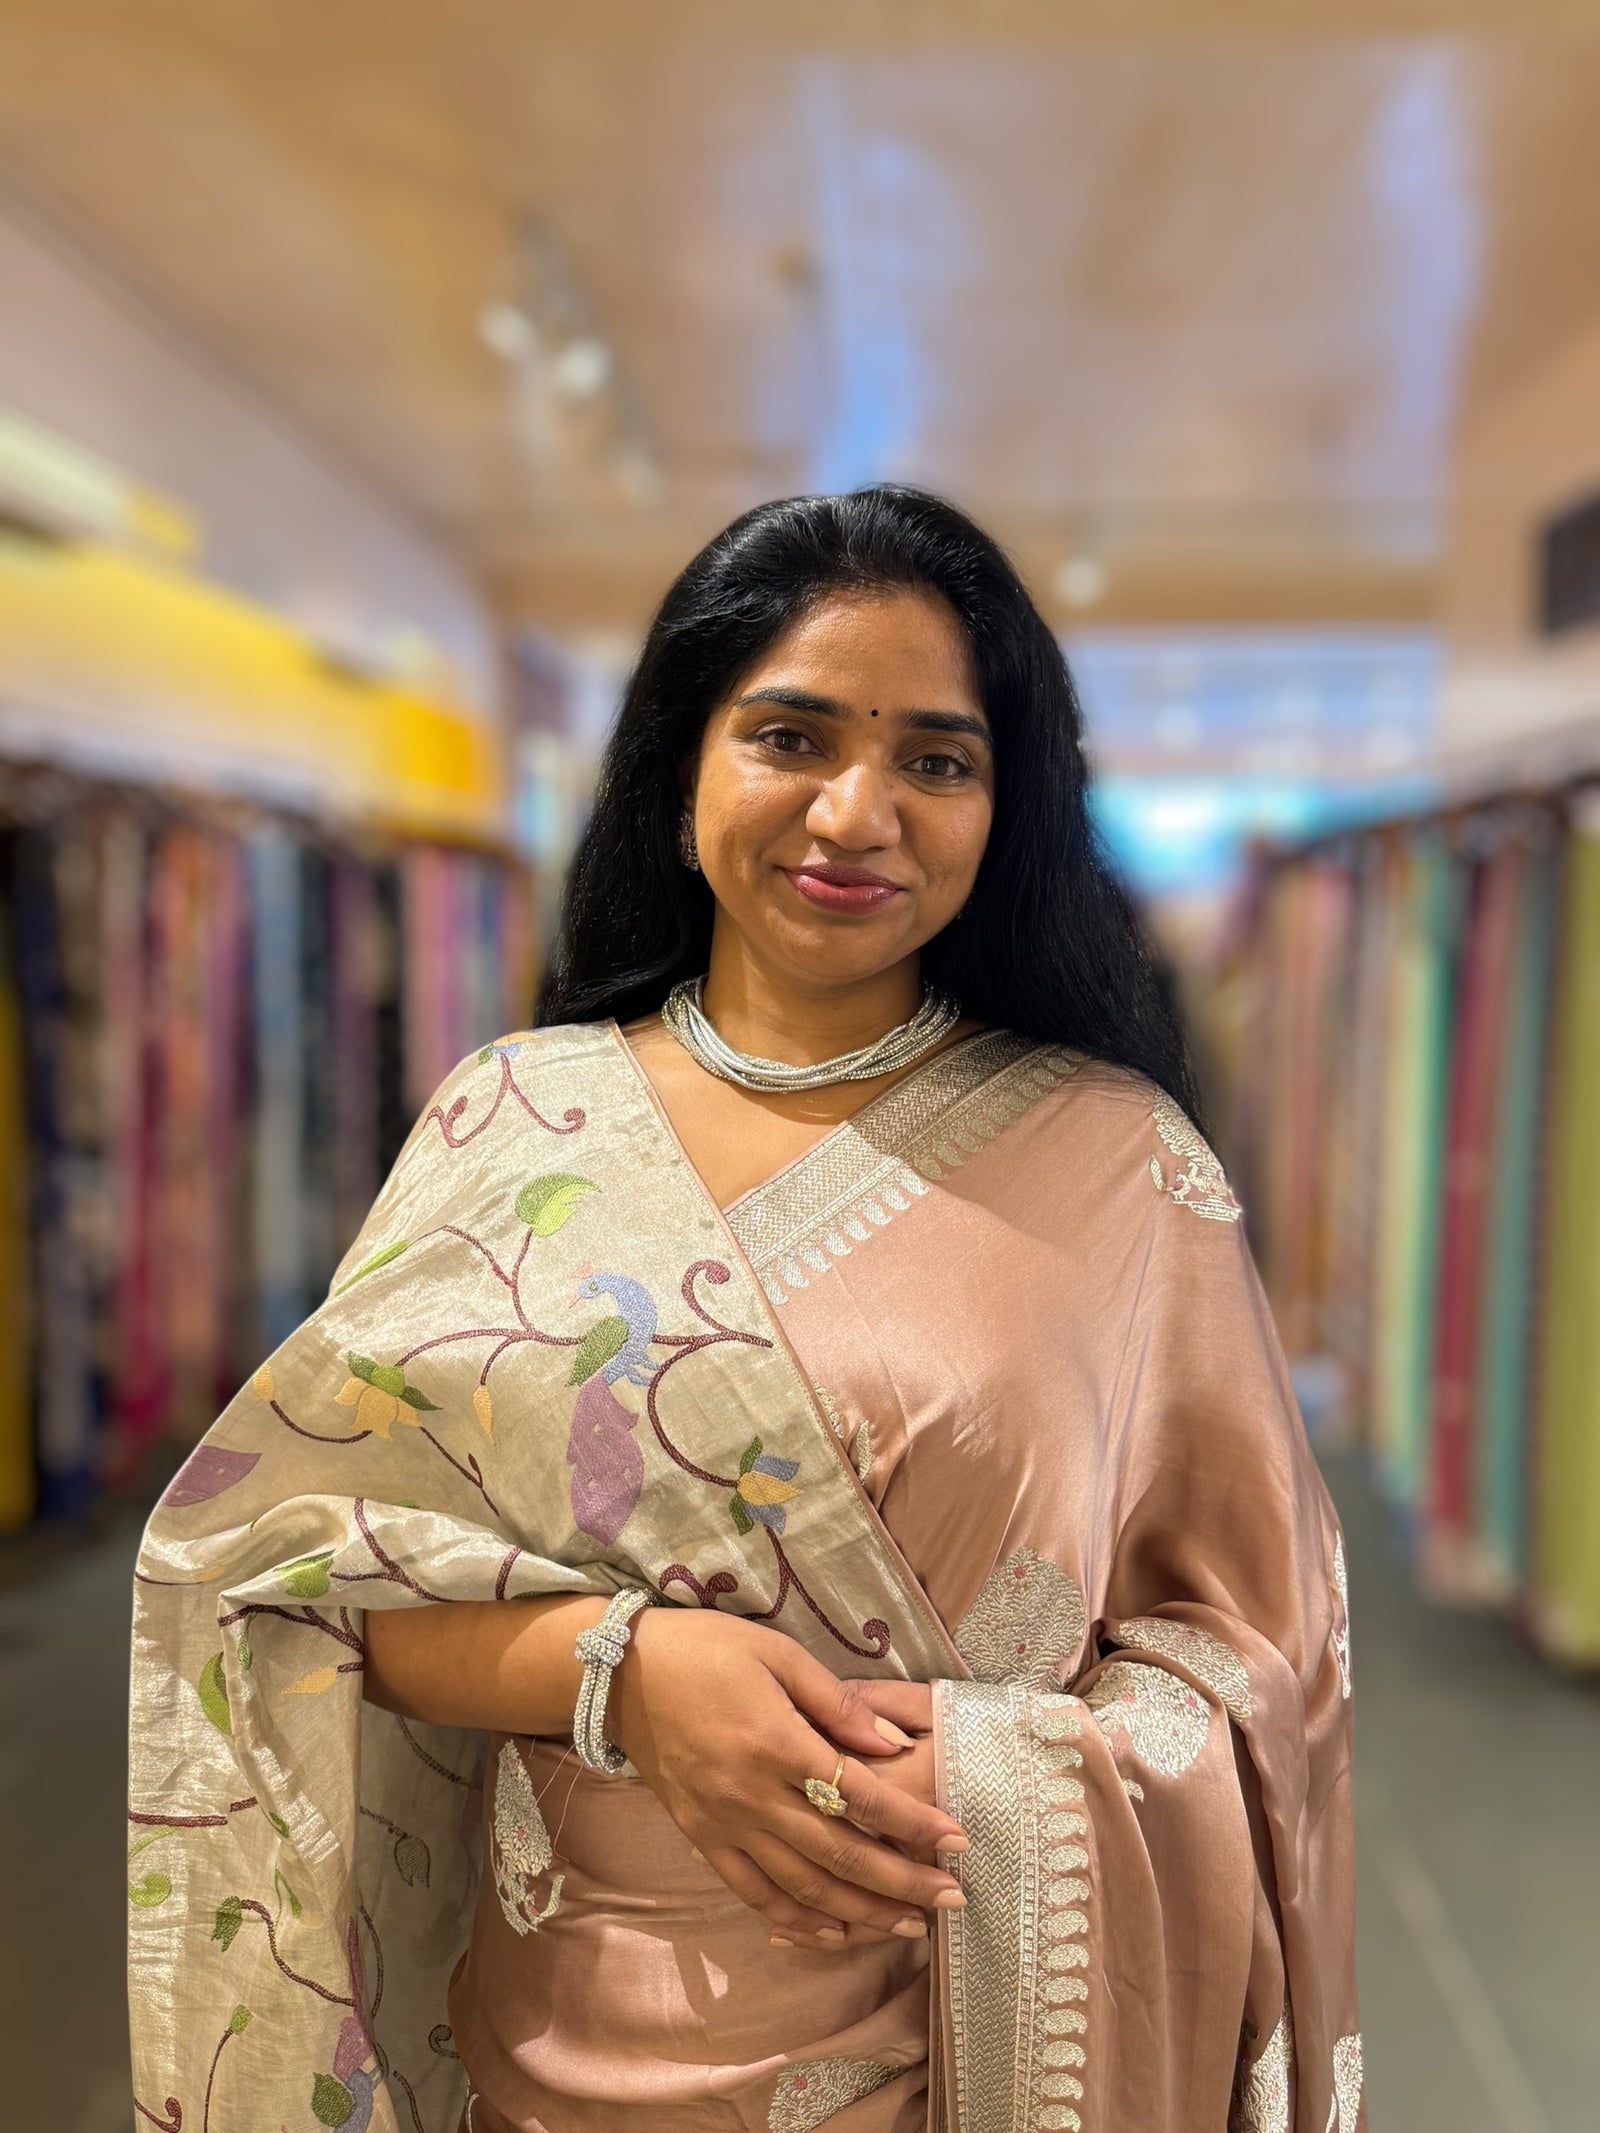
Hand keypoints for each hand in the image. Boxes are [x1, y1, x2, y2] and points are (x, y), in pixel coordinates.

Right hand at [609, 1608, 966, 1951]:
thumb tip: (895, 1746)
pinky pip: (754, 1893)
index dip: (914, 1823)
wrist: (621, 1673)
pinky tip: (833, 1935)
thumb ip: (839, 1703)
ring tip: (909, 1926)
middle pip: (840, 1854)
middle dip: (902, 1883)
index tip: (958, 1841)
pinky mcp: (703, 1838)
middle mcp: (752, 1794)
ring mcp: (725, 1824)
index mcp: (776, 1742)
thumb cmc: (707, 1650)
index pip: (860, 1795)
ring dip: (860, 1913)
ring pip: (803, 1886)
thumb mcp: (778, 1653)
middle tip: (952, 1900)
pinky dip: (796, 1922)